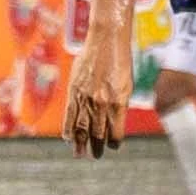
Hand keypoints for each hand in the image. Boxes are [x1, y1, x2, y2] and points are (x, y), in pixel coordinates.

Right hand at [62, 27, 132, 156]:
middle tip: (95, 156)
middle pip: (97, 133)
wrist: (107, 38)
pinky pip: (70, 115)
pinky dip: (68, 128)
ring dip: (80, 143)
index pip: (116, 131)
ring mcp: (87, 97)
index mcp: (119, 102)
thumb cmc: (120, 60)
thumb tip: (114, 121)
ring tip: (80, 154)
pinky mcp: (74, 90)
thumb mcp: (127, 84)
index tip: (113, 147)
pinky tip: (68, 138)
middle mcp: (103, 102)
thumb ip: (120, 104)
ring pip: (82, 127)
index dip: (114, 142)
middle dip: (96, 147)